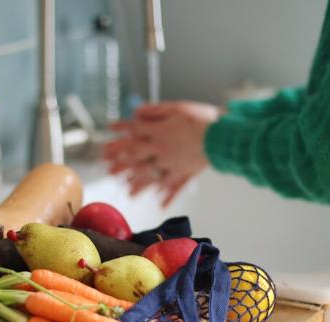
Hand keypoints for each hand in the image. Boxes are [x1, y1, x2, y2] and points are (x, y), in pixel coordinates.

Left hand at [103, 101, 218, 206]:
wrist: (222, 135)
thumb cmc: (201, 118)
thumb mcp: (176, 108)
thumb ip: (154, 111)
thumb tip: (136, 112)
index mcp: (159, 133)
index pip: (134, 132)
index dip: (121, 131)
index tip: (109, 132)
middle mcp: (162, 150)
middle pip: (137, 158)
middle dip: (122, 164)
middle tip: (108, 171)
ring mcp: (173, 164)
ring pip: (152, 176)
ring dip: (139, 185)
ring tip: (129, 193)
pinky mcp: (186, 172)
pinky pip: (174, 186)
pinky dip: (168, 196)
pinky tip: (161, 205)